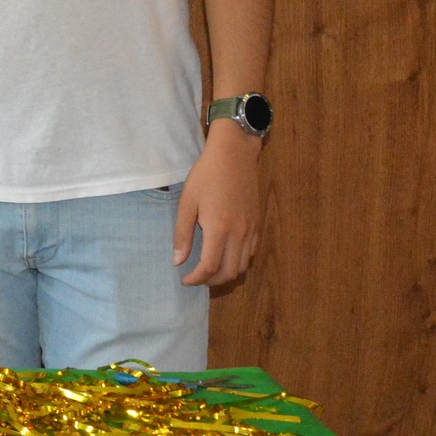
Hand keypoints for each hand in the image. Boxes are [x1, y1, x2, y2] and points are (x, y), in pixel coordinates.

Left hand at [174, 124, 262, 285]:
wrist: (234, 155)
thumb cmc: (206, 175)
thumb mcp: (187, 202)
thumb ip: (182, 234)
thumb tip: (178, 261)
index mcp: (219, 229)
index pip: (209, 267)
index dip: (196, 279)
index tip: (184, 280)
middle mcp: (239, 234)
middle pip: (229, 272)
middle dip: (211, 281)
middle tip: (196, 277)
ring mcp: (251, 229)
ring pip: (243, 266)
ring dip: (226, 273)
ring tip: (209, 268)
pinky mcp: (257, 223)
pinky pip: (251, 253)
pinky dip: (238, 261)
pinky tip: (225, 254)